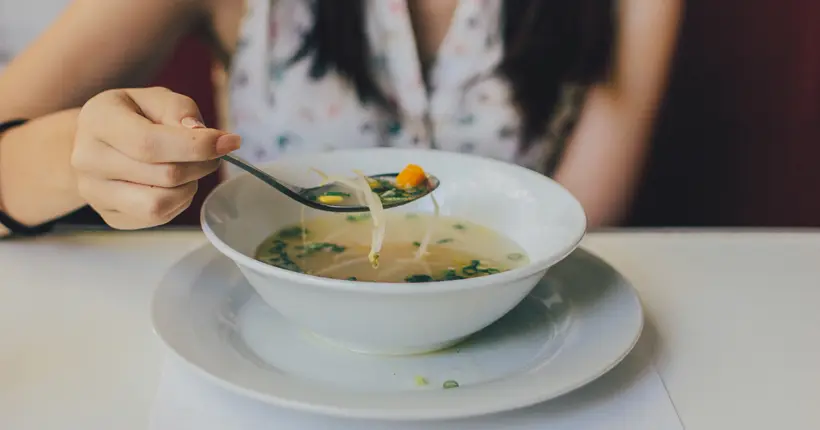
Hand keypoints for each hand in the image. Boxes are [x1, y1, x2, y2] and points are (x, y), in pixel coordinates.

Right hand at [71, 87, 239, 228]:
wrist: (96, 141)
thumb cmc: (132, 116)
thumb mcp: (155, 98)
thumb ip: (180, 110)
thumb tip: (202, 135)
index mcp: (98, 121)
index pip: (150, 143)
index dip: (196, 146)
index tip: (229, 142)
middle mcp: (88, 159)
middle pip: (164, 175)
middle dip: (201, 165)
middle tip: (213, 154)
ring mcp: (95, 192)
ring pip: (159, 204)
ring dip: (189, 187)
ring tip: (190, 169)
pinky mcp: (109, 215)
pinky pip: (156, 219)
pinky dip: (177, 202)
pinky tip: (175, 185)